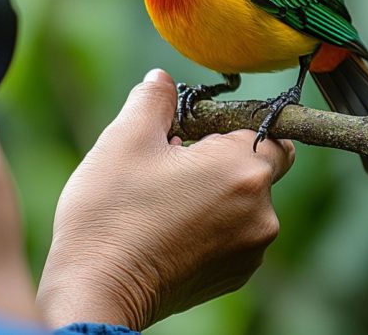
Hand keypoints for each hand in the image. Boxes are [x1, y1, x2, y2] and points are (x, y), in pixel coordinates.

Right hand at [37, 69, 293, 330]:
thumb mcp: (125, 138)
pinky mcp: (231, 277)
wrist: (96, 289)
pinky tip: (164, 226)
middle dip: (216, 158)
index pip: (271, 132)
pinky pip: (231, 235)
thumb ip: (153, 98)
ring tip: (160, 198)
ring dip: (211, 192)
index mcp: (243, 171)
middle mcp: (261, 215)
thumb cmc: (111, 211)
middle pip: (254, 169)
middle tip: (167, 161)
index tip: (193, 132)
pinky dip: (207, 225)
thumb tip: (162, 79)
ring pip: (240, 203)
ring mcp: (249, 252)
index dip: (233, 125)